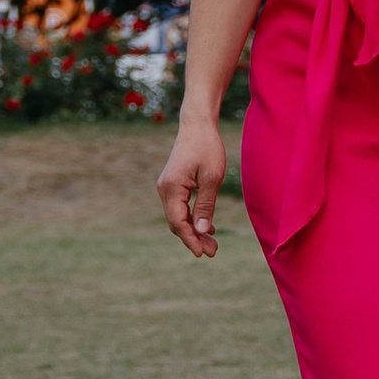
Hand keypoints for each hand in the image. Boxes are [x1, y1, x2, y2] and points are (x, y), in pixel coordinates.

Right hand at [155, 113, 223, 257]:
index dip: (190, 239)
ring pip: (179, 216)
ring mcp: (167, 187)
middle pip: (177, 222)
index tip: (202, 254)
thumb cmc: (207, 147)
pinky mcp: (173, 184)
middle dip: (194, 238)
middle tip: (213, 252)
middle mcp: (164, 189)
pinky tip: (207, 227)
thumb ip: (205, 205)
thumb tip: (201, 230)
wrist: (197, 124)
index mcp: (171, 188)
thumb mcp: (211, 178)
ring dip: (194, 230)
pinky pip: (181, 207)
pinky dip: (192, 218)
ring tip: (212, 244)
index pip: (177, 222)